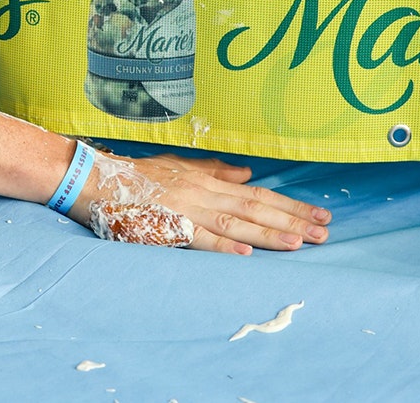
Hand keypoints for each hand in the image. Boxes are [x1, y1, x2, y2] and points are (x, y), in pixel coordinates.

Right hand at [69, 150, 330, 253]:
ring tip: (299, 243)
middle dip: (292, 220)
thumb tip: (247, 174)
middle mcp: (203, 193)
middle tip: (324, 233)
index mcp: (208, 181)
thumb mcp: (179, 166)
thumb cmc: (136, 176)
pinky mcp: (167, 227)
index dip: (290, 205)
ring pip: (235, 222)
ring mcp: (186, 210)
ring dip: (268, 233)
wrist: (96, 180)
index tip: (319, 215)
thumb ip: (214, 170)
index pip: (258, 195)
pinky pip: (199, 237)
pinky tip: (246, 252)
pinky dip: (222, 244)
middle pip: (255, 208)